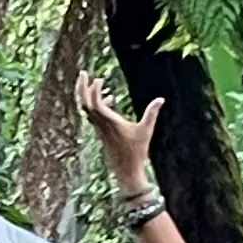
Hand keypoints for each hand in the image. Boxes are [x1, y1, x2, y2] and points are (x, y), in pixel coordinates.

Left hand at [75, 74, 162, 195]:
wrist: (126, 170)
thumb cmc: (136, 151)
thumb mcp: (146, 131)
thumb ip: (152, 113)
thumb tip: (161, 99)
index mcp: (110, 122)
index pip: (95, 103)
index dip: (94, 90)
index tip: (99, 79)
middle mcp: (101, 124)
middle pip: (84, 103)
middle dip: (81, 87)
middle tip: (83, 72)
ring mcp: (99, 128)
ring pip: (86, 108)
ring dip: (87, 94)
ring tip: (96, 82)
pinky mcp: (101, 131)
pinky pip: (93, 114)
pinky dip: (96, 103)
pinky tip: (110, 99)